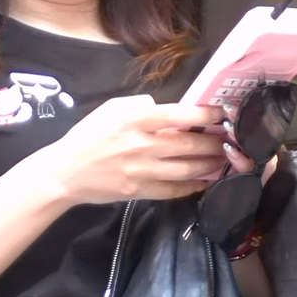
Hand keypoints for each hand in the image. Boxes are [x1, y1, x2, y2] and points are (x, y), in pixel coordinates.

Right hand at [44, 95, 234, 207]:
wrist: (66, 172)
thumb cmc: (88, 136)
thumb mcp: (111, 109)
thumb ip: (139, 105)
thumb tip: (164, 109)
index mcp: (136, 120)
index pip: (178, 115)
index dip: (204, 114)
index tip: (221, 114)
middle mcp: (143, 145)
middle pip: (188, 144)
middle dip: (214, 143)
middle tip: (230, 140)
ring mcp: (143, 171)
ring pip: (186, 169)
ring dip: (209, 165)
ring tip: (223, 161)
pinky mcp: (140, 191)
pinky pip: (173, 190)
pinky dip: (192, 186)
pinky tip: (204, 182)